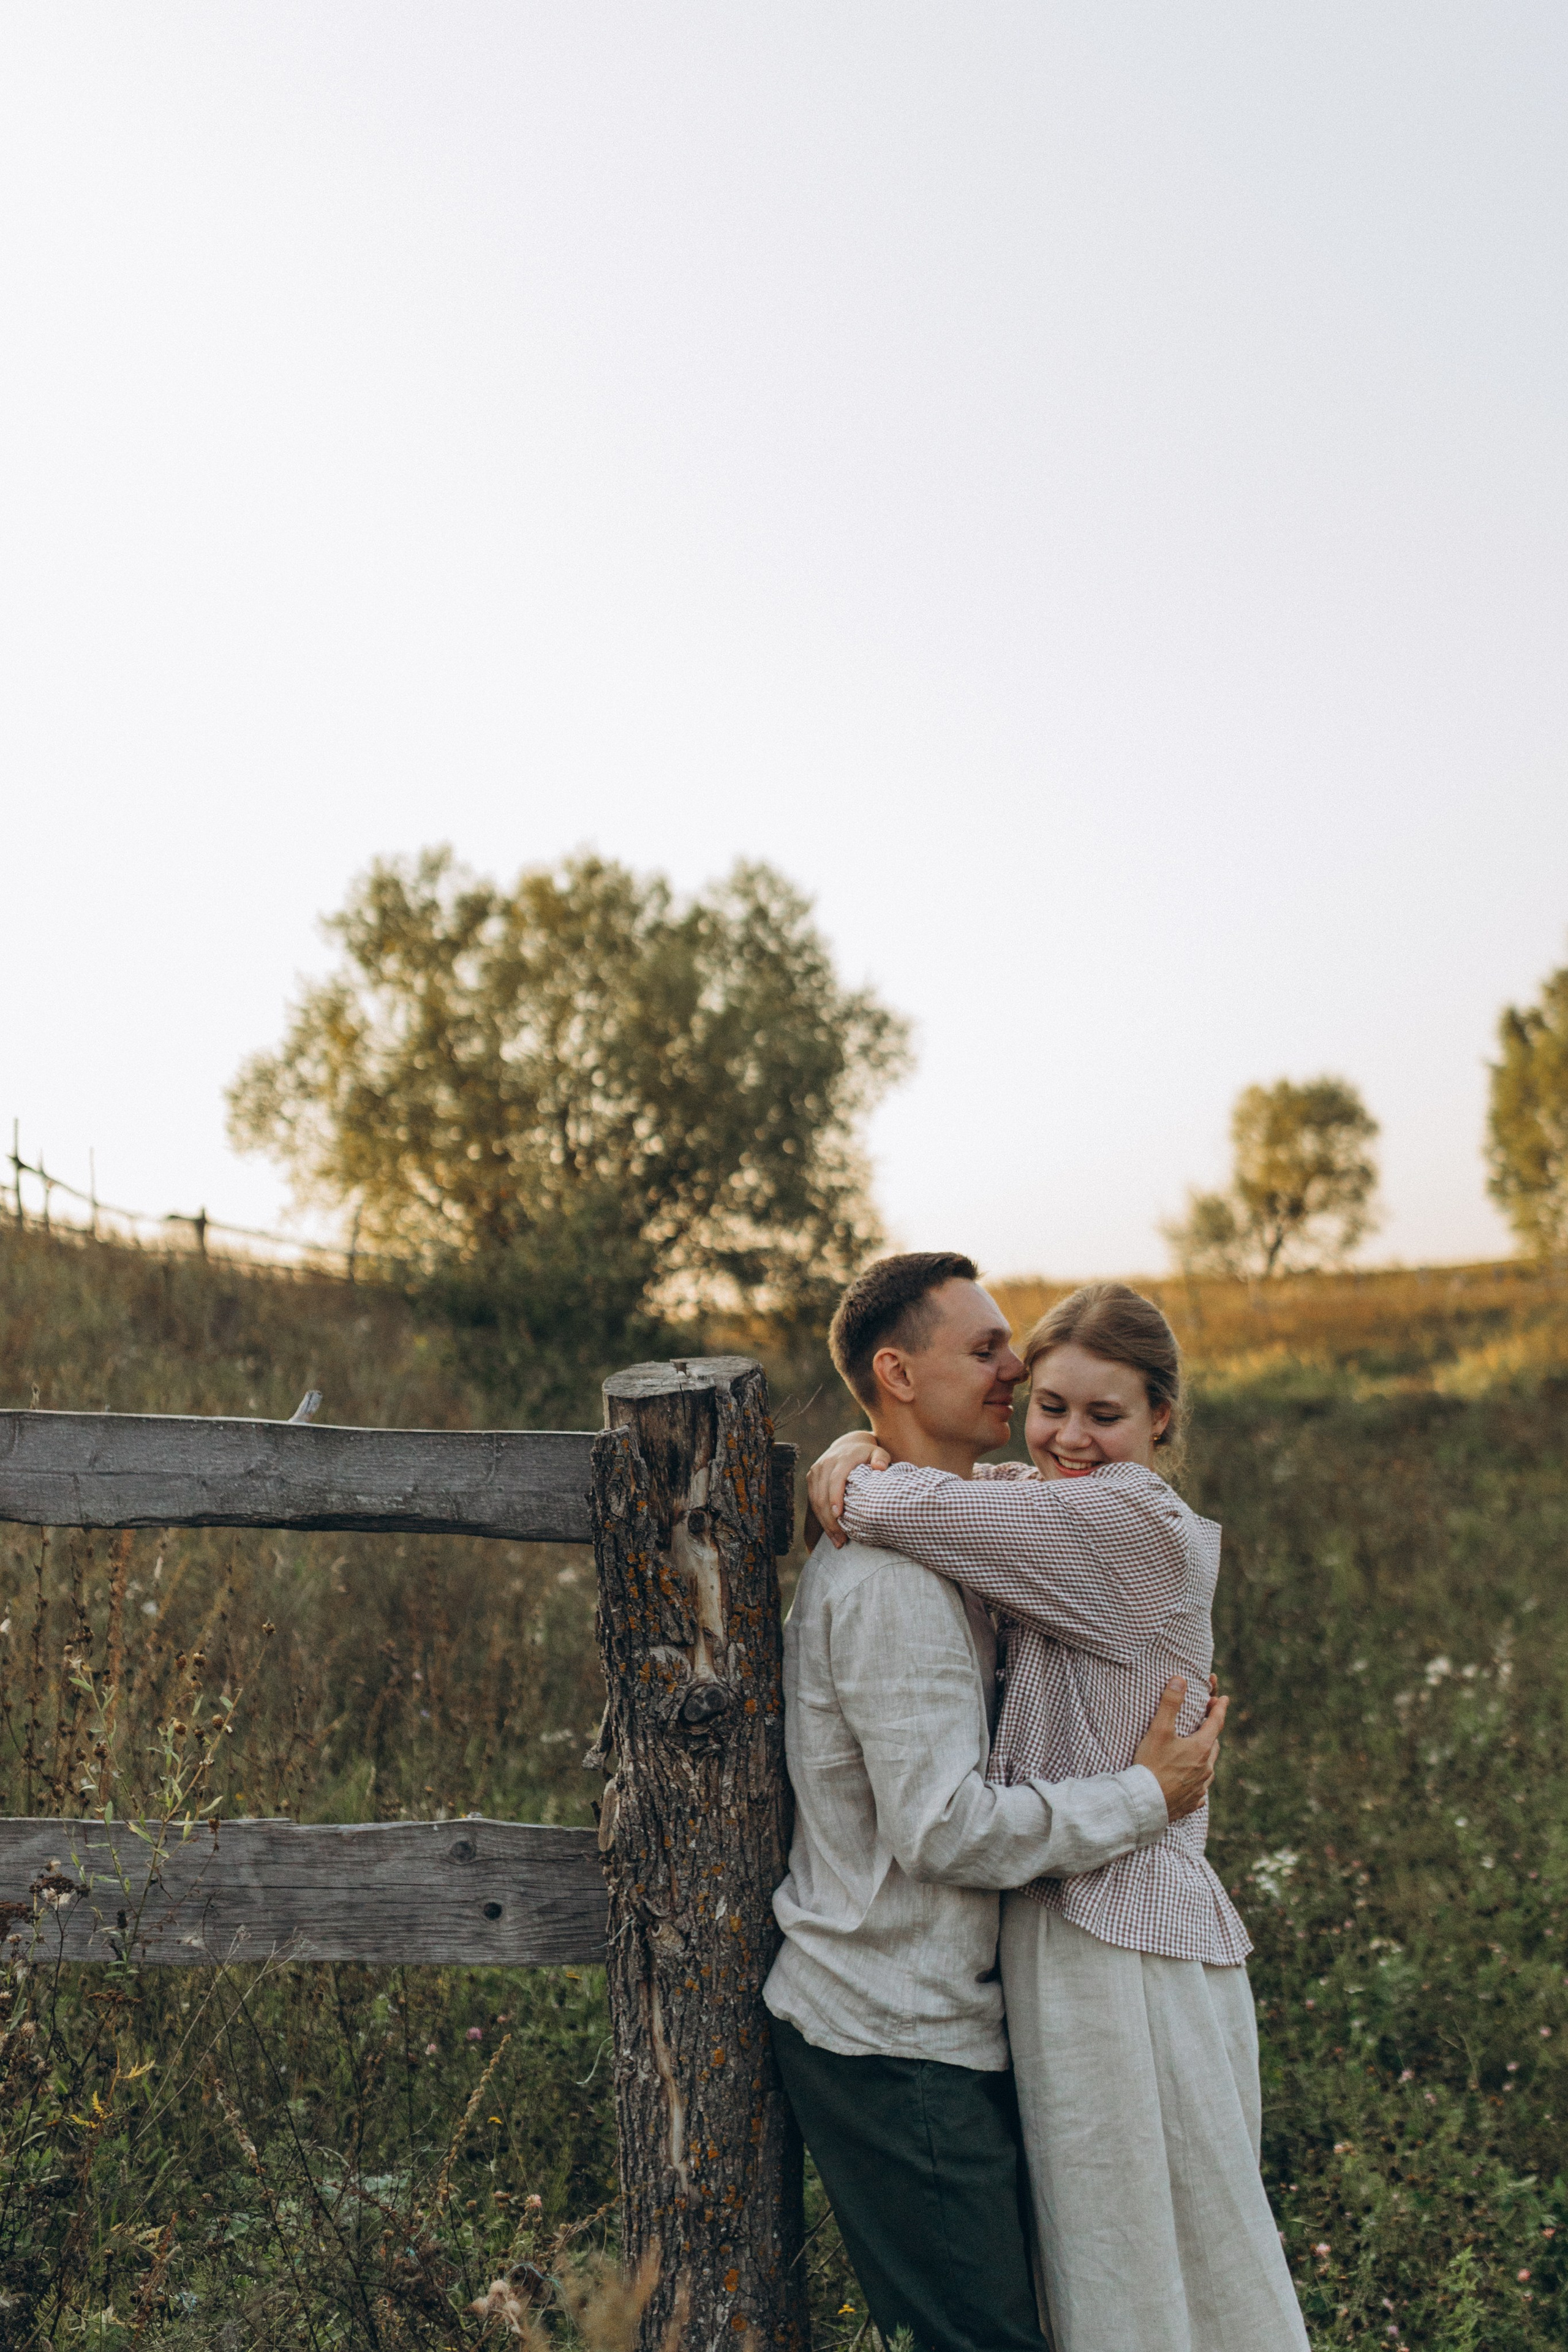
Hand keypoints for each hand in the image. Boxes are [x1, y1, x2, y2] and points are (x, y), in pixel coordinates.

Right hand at [805, 1430, 891, 1548]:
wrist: (848, 1444)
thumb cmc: (868, 1454)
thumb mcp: (878, 1452)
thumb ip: (881, 1458)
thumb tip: (880, 1467)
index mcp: (841, 1459)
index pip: (835, 1479)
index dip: (835, 1497)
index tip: (839, 1515)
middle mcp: (825, 1464)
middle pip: (822, 1494)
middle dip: (830, 1519)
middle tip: (841, 1540)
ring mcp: (816, 1471)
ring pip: (815, 1500)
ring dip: (824, 1523)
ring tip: (836, 1541)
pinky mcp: (811, 1478)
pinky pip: (811, 1501)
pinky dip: (818, 1518)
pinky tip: (825, 1535)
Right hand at [1131, 1675, 1227, 1821]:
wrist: (1145, 1804)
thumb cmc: (1151, 1765)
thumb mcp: (1159, 1730)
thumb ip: (1170, 1704)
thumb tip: (1180, 1679)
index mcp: (1201, 1748)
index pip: (1216, 1723)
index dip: (1219, 1708)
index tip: (1224, 1698)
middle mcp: (1205, 1768)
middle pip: (1213, 1745)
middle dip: (1211, 1731)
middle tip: (1206, 1722)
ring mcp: (1200, 1787)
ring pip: (1209, 1767)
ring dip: (1205, 1756)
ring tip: (1198, 1750)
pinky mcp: (1192, 1802)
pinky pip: (1200, 1789)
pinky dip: (1198, 1780)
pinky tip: (1192, 1781)